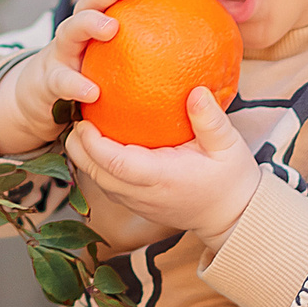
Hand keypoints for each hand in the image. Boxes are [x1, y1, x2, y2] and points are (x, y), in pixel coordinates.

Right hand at [0, 0, 147, 156]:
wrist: (40, 100)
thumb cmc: (88, 77)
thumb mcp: (113, 62)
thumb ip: (145, 52)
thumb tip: (191, 52)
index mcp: (94, 23)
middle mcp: (75, 31)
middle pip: (90, 1)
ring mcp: (59, 54)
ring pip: (69, 30)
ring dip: (89, 23)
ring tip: (111, 27)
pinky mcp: (48, 82)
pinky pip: (62, 82)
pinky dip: (76, 85)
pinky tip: (93, 92)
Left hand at [64, 86, 259, 244]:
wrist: (231, 216)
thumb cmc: (230, 178)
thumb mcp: (228, 146)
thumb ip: (210, 120)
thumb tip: (195, 91)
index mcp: (162, 178)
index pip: (116, 163)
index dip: (94, 144)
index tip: (85, 119)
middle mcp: (143, 194)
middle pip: (96, 173)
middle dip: (78, 146)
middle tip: (76, 115)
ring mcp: (136, 202)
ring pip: (96, 181)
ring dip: (84, 155)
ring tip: (84, 122)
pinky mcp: (135, 202)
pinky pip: (106, 183)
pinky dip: (96, 163)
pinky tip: (99, 139)